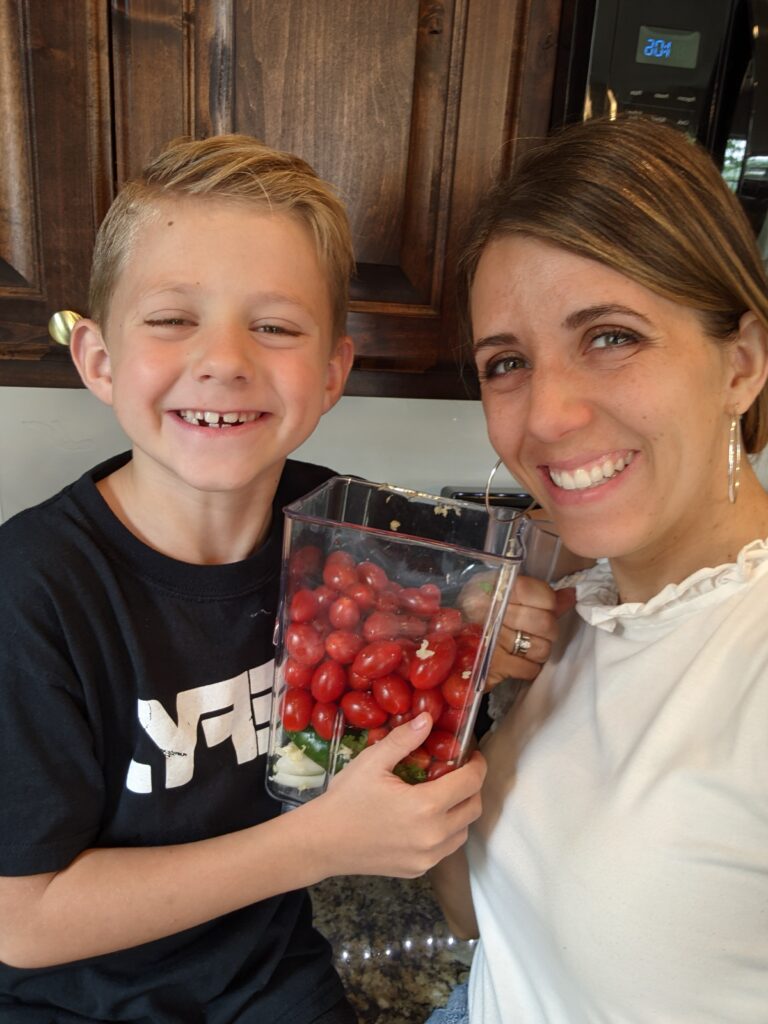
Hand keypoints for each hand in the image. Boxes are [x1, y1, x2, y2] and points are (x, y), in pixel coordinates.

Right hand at [308, 713, 486, 878]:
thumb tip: (428, 719)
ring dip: (461, 811)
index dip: (477, 765)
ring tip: (443, 794)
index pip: (471, 783)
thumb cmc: (346, 799)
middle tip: (458, 771)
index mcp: (426, 806)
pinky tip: (425, 818)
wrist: (321, 842)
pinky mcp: (417, 870)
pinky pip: (444, 849)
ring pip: (463, 832)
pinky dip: (445, 832)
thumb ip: (404, 739)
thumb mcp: (373, 761)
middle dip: (472, 787)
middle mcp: (433, 836)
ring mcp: (426, 858)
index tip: (471, 755)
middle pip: (474, 809)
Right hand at [487, 575, 574, 686]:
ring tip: (521, 645)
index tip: (542, 608)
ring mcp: (494, 639)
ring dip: (537, 651)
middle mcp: (495, 610)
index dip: (550, 605)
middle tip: (532, 631)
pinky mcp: (493, 665)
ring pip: (542, 649)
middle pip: (546, 624)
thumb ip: (539, 595)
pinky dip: (527, 668)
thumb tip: (571, 596)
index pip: (544, 596)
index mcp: (498, 586)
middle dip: (546, 632)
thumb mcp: (504, 595)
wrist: (442, 641)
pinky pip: (530, 669)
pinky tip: (515, 661)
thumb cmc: (476, 613)